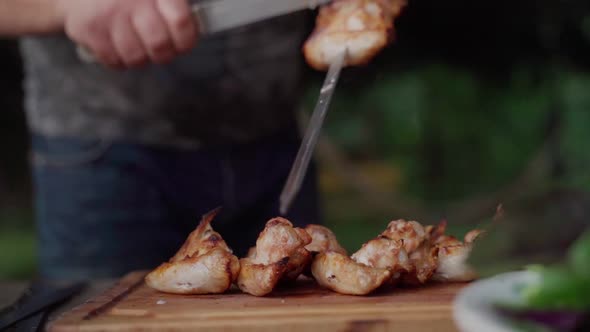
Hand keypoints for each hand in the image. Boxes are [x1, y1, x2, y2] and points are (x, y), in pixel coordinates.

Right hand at [58, 0, 197, 68]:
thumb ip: (175, 6)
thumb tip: (192, 28)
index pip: (182, 24)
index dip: (186, 40)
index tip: (183, 42)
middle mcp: (133, 0)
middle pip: (159, 46)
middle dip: (163, 53)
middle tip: (159, 47)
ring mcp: (110, 15)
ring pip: (137, 58)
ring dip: (140, 56)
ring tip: (135, 43)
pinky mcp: (89, 28)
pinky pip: (114, 61)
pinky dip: (119, 59)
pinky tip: (117, 44)